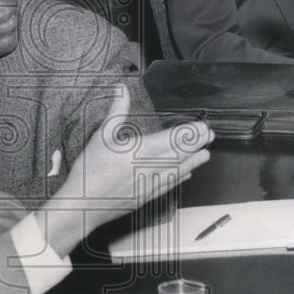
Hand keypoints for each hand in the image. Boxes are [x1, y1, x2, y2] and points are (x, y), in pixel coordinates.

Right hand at [46, 86, 213, 250]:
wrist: (82, 203)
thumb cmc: (89, 170)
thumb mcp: (101, 135)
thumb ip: (116, 111)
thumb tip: (122, 89)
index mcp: (140, 150)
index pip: (172, 139)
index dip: (190, 134)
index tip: (202, 128)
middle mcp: (149, 167)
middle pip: (179, 154)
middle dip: (196, 145)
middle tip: (210, 138)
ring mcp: (149, 184)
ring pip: (177, 171)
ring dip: (193, 162)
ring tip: (205, 155)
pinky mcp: (145, 197)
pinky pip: (168, 186)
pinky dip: (179, 178)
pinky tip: (186, 174)